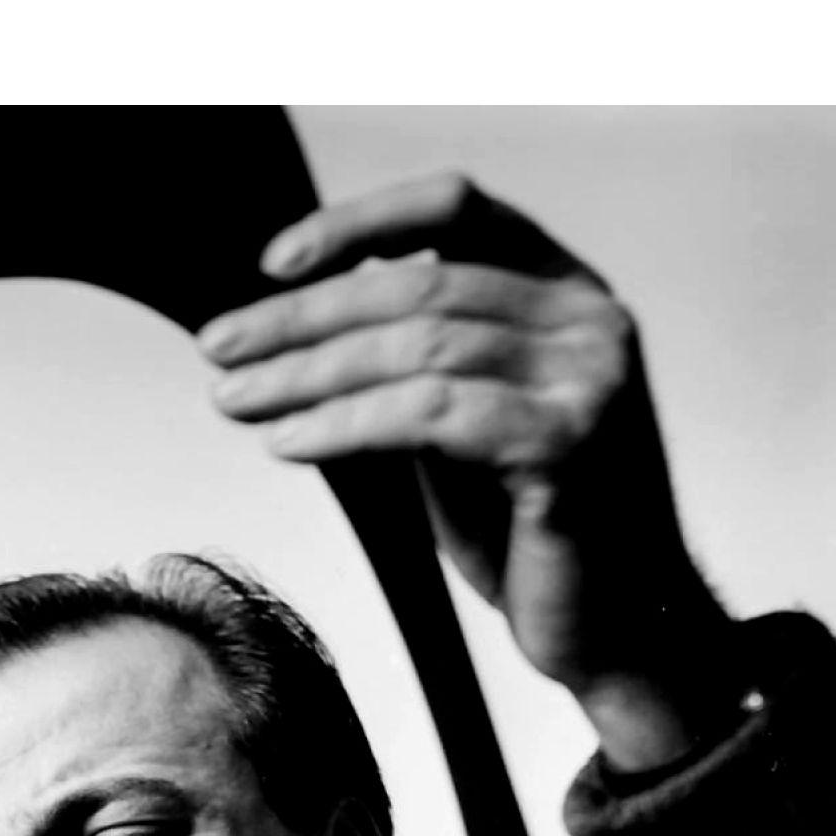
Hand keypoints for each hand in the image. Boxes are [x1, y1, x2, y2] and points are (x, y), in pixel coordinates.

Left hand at [199, 171, 738, 767]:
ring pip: (419, 346)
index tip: (271, 262)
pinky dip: (348, 424)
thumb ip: (414, 365)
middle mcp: (589, 317)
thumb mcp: (463, 428)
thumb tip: (298, 326)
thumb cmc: (530, 533)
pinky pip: (433, 415)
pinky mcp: (571, 443)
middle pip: (420, 281)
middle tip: (218, 347)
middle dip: (302, 317)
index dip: (359, 221)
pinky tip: (289, 442)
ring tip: (235, 399)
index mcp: (565, 290)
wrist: (617, 630)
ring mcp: (590, 377)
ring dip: (308, 374)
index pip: (458, 205)